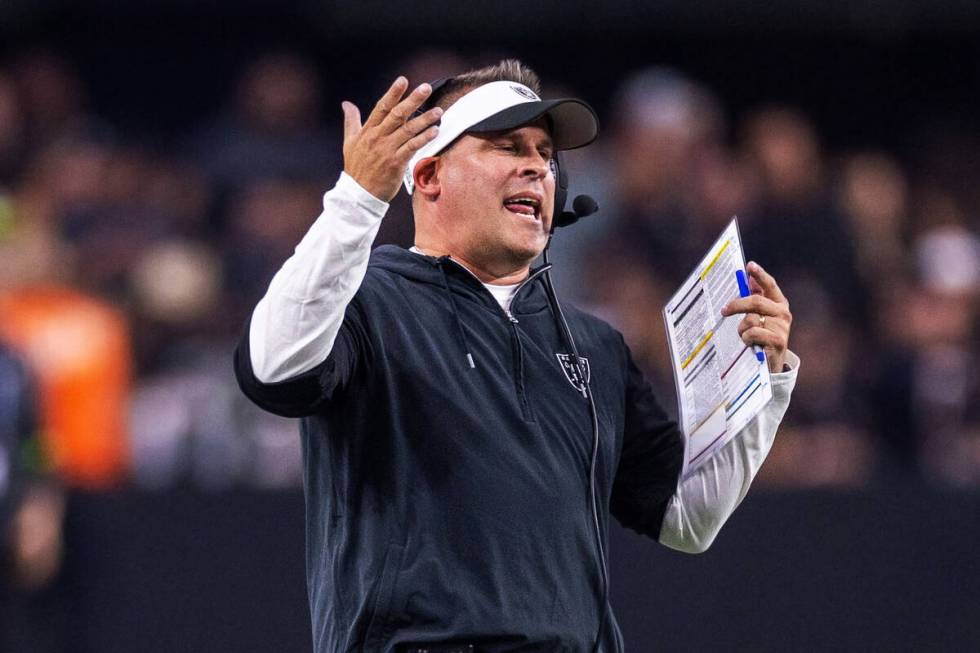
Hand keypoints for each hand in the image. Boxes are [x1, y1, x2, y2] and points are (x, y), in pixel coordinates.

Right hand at [341, 77, 442, 201]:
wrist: (358, 194)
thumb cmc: (356, 167)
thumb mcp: (349, 142)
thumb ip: (351, 121)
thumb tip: (346, 103)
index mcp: (368, 131)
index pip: (382, 107)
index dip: (393, 93)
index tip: (403, 80)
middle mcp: (378, 137)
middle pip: (397, 114)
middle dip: (413, 100)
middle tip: (426, 88)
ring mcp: (387, 150)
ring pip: (408, 130)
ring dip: (424, 119)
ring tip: (438, 111)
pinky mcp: (396, 163)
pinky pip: (412, 148)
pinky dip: (424, 139)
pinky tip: (434, 131)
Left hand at [720, 261, 792, 372]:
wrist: (771, 363)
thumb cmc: (762, 336)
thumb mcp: (759, 316)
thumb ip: (755, 298)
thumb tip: (748, 279)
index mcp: (779, 303)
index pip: (770, 285)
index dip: (760, 275)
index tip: (749, 265)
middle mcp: (783, 313)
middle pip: (755, 302)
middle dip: (736, 305)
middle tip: (724, 310)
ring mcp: (782, 327)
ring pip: (751, 320)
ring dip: (742, 329)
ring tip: (746, 337)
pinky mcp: (778, 341)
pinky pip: (753, 334)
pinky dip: (747, 339)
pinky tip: (752, 344)